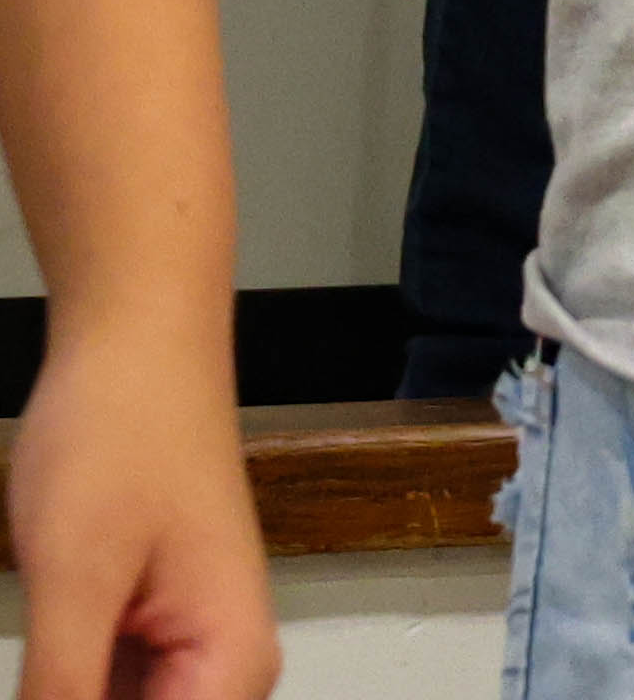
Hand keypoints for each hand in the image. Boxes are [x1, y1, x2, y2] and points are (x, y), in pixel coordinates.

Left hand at [3, 318, 277, 699]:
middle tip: (37, 660)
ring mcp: (186, 653)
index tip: (41, 683)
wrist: (137, 337)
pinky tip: (35, 661)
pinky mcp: (146, 634)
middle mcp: (223, 669)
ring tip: (43, 631)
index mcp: (230, 665)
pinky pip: (100, 698)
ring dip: (57, 695)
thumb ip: (60, 697)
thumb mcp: (74, 583)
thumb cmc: (125, 430)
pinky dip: (55, 693)